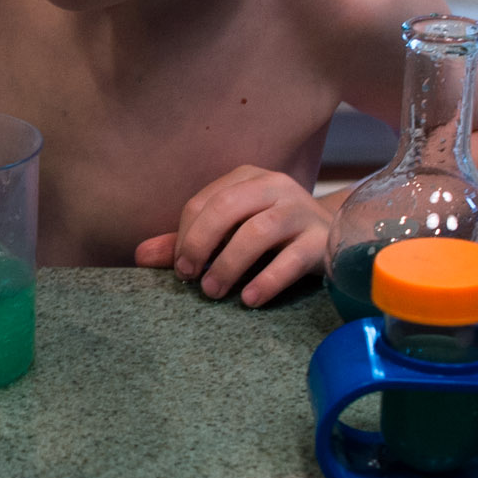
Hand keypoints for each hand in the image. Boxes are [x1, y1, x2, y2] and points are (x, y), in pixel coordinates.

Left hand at [134, 167, 332, 305]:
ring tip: (213, 292)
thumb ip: (188, 242)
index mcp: (248, 178)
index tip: (179, 269)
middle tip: (189, 279)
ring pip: (258, 232)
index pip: (205, 201)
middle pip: (228, 207)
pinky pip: (292, 259)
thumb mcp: (230, 234)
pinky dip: (266, 280)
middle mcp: (275, 187)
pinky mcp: (322, 241)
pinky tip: (249, 299)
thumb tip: (139, 255)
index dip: (185, 236)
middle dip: (200, 244)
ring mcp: (302, 211)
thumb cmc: (273, 238)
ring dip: (229, 264)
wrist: (337, 240)